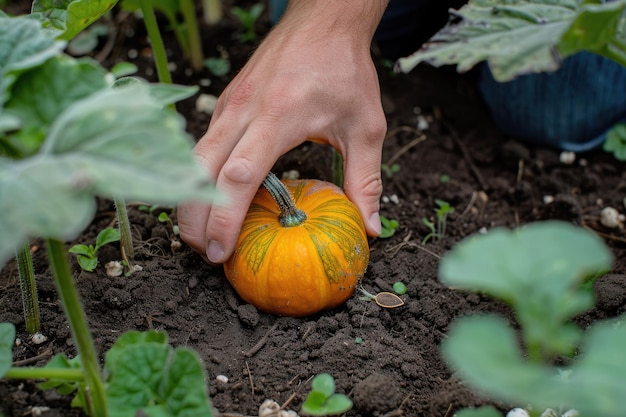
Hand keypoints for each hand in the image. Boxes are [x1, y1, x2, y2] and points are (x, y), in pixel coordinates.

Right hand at [178, 1, 387, 263]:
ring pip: (193, 158)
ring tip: (198, 232)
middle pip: (200, 171)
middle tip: (202, 254)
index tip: (220, 253)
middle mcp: (243, 111)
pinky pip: (203, 144)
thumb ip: (366, 179)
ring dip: (189, 197)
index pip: (239, 176)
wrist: (322, 20)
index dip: (224, 219)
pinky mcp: (225, 101)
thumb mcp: (365, 127)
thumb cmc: (345, 71)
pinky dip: (198, 175)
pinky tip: (209, 197)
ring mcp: (229, 104)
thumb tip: (371, 228)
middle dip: (193, 217)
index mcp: (278, 117)